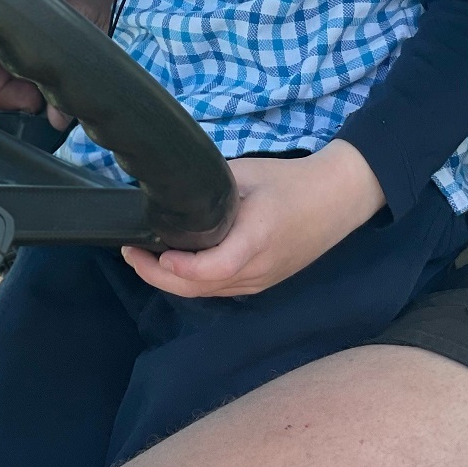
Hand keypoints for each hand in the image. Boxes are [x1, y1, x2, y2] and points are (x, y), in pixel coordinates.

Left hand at [121, 139, 385, 298]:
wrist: (337, 197)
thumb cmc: (291, 180)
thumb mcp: (247, 173)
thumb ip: (211, 188)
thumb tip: (173, 193)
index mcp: (257, 238)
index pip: (214, 267)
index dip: (181, 267)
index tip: (153, 250)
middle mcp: (257, 269)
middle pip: (202, 288)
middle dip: (159, 277)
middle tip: (130, 253)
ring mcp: (261, 282)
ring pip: (209, 293)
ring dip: (174, 282)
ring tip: (144, 257)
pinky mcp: (263, 283)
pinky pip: (222, 289)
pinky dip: (195, 281)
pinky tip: (177, 264)